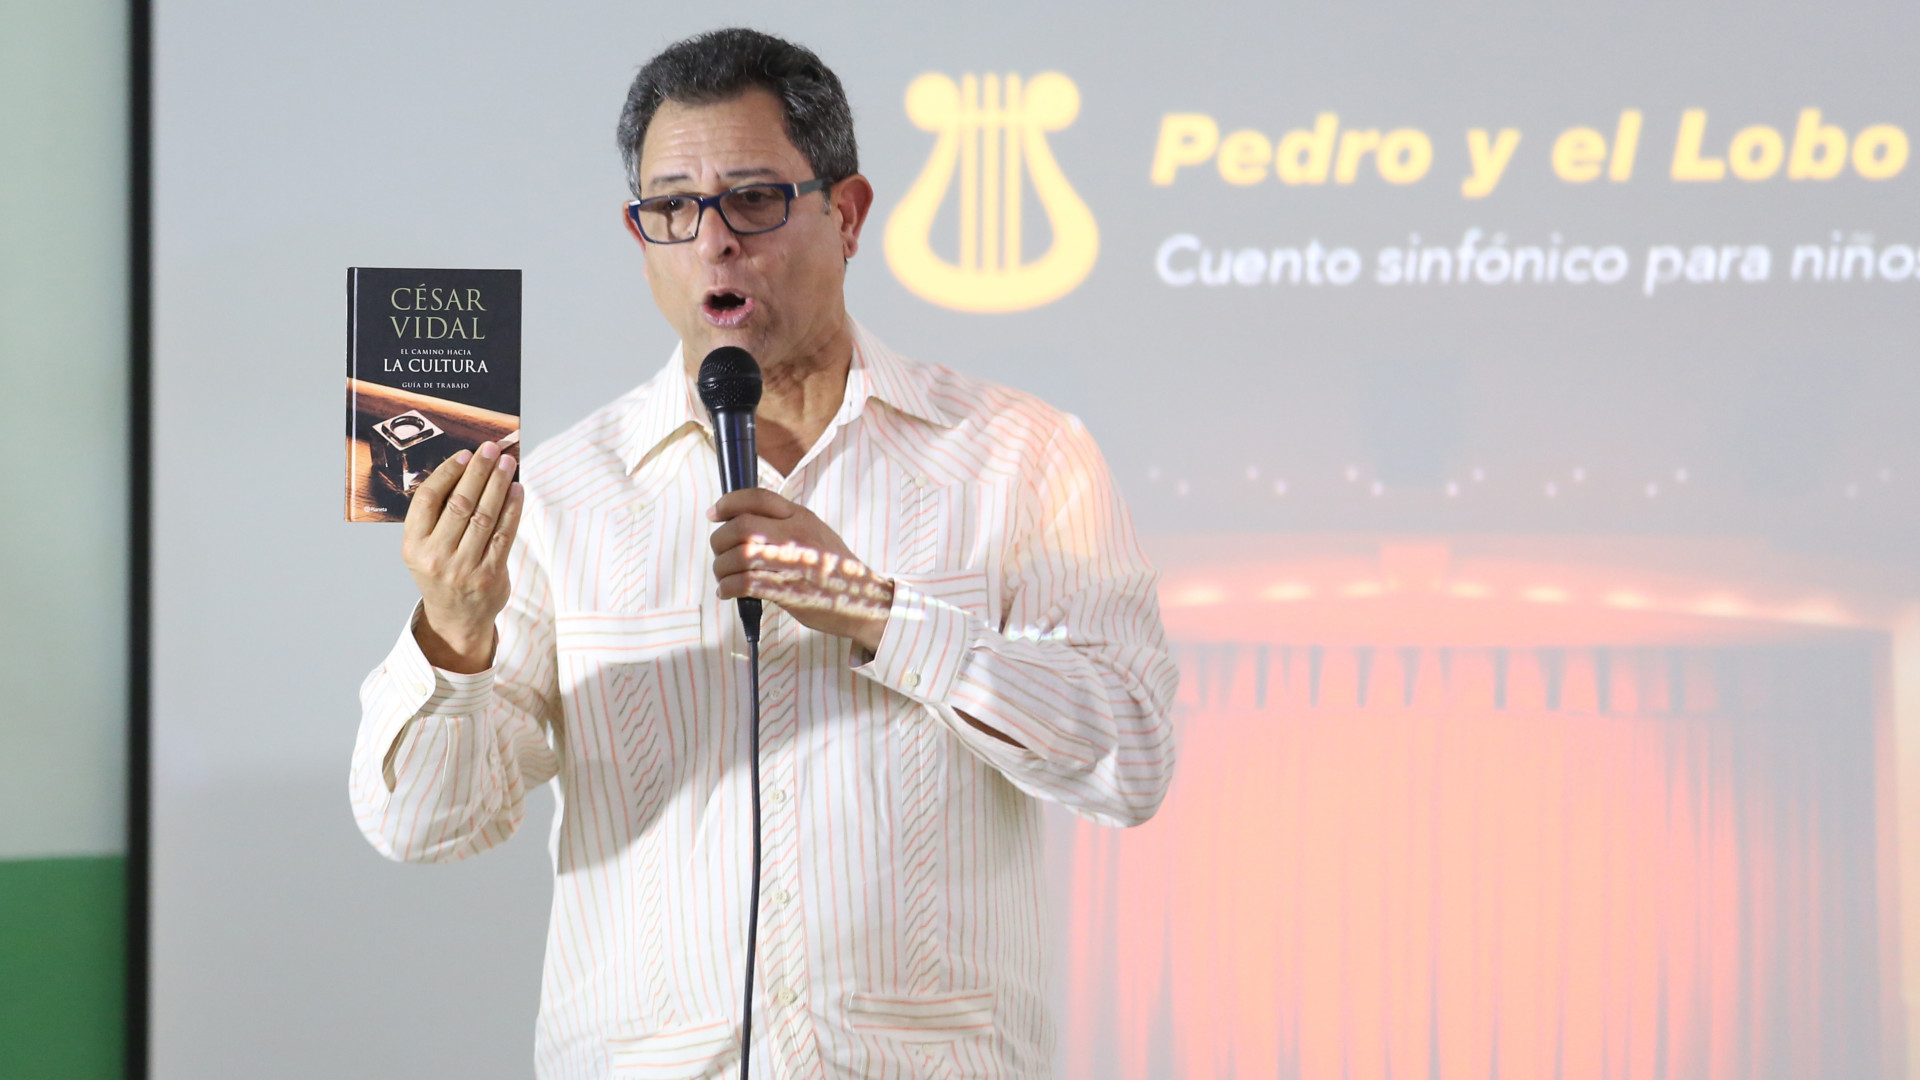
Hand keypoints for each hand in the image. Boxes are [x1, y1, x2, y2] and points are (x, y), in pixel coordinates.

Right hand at [402, 442, 523, 672]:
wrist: (456, 618)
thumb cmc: (441, 572)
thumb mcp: (424, 549)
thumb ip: (436, 517)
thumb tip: (466, 470)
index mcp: (413, 545)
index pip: (428, 499)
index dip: (448, 472)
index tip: (465, 454)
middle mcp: (435, 557)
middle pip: (460, 503)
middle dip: (479, 472)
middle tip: (492, 449)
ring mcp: (463, 567)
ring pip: (484, 515)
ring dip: (499, 485)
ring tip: (508, 463)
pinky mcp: (489, 575)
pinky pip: (504, 534)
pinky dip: (512, 508)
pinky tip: (517, 490)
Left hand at [708, 489, 893, 650]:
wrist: (864, 601)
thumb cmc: (836, 569)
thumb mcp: (817, 533)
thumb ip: (787, 523)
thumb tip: (744, 521)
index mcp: (801, 517)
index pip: (758, 498)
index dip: (729, 503)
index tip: (714, 513)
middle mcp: (796, 536)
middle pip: (741, 527)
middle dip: (719, 540)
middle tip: (719, 552)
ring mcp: (792, 564)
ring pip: (738, 556)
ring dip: (721, 567)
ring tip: (722, 576)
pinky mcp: (788, 591)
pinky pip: (745, 584)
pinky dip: (728, 588)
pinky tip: (727, 592)